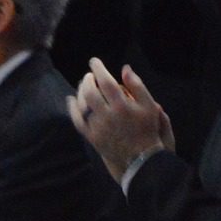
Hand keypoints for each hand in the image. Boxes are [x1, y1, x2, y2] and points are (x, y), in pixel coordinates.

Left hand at [71, 59, 172, 180]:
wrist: (141, 158)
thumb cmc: (146, 128)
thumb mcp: (149, 105)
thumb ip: (137, 85)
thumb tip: (124, 68)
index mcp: (122, 106)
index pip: (105, 82)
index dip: (98, 68)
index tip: (94, 61)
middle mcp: (108, 116)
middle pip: (90, 92)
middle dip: (88, 79)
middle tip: (90, 74)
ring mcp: (98, 128)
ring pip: (82, 105)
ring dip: (80, 91)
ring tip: (84, 84)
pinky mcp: (92, 137)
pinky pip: (78, 121)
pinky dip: (72, 109)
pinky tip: (71, 100)